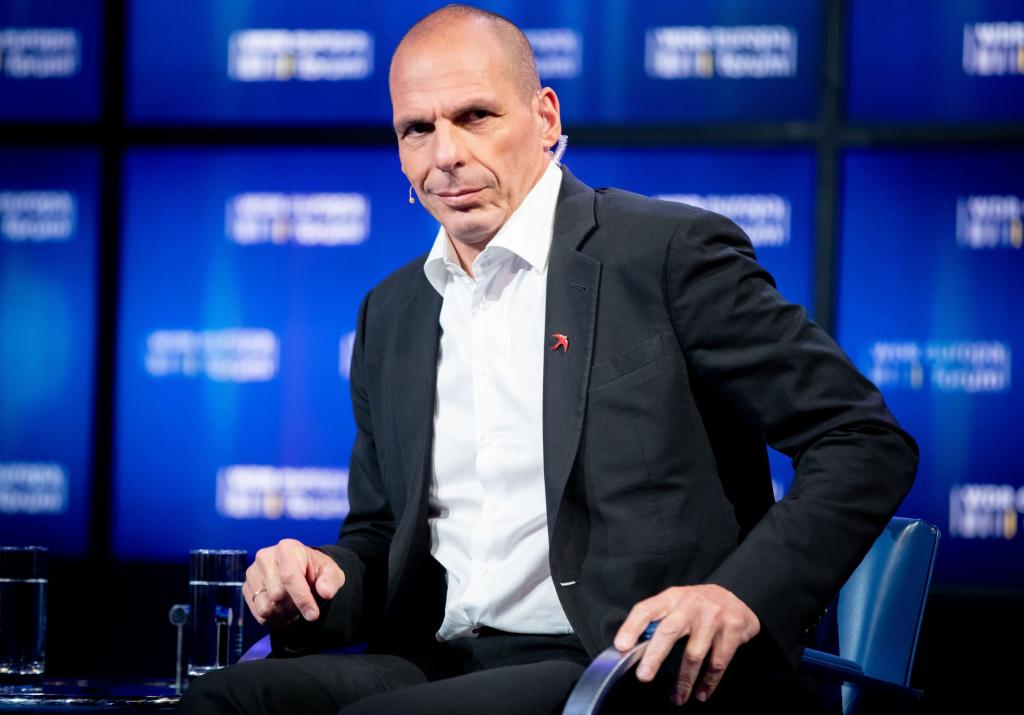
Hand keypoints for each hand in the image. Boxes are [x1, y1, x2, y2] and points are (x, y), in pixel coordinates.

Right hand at [243, 538, 345, 627]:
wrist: (301, 570)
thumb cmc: (316, 571)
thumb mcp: (331, 572)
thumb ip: (330, 581)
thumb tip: (325, 592)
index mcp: (287, 548)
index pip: (289, 576)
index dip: (301, 598)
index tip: (313, 615)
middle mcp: (265, 557)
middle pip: (277, 595)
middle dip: (294, 607)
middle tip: (305, 605)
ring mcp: (253, 573)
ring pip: (266, 607)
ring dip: (284, 615)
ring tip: (294, 607)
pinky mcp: (247, 588)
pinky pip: (259, 615)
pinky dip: (275, 619)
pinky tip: (284, 611)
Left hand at [613, 584, 759, 705]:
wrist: (736, 600)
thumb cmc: (698, 606)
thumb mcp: (676, 604)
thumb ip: (657, 621)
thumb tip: (632, 646)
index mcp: (672, 597)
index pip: (646, 609)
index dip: (632, 627)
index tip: (620, 646)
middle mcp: (691, 604)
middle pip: (669, 631)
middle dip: (655, 656)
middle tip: (643, 676)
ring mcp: (713, 616)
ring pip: (694, 653)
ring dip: (684, 681)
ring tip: (677, 698)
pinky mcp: (732, 630)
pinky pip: (717, 662)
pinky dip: (708, 682)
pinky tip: (701, 693)